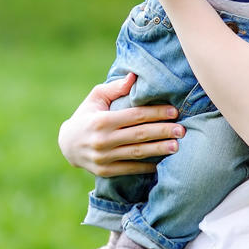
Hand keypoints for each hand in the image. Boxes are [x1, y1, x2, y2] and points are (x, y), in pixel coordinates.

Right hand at [58, 73, 183, 177]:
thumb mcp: (96, 97)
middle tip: (182, 130)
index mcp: (102, 121)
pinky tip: (162, 163)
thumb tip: (134, 76)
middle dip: (163, 132)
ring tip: (177, 147)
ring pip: (136, 153)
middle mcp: (102, 140)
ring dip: (158, 150)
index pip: (135, 116)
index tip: (175, 111)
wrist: (66, 144)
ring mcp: (103, 157)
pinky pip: (129, 169)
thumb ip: (115, 88)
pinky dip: (145, 166)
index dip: (156, 113)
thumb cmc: (86, 115)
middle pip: (139, 135)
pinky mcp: (104, 171)